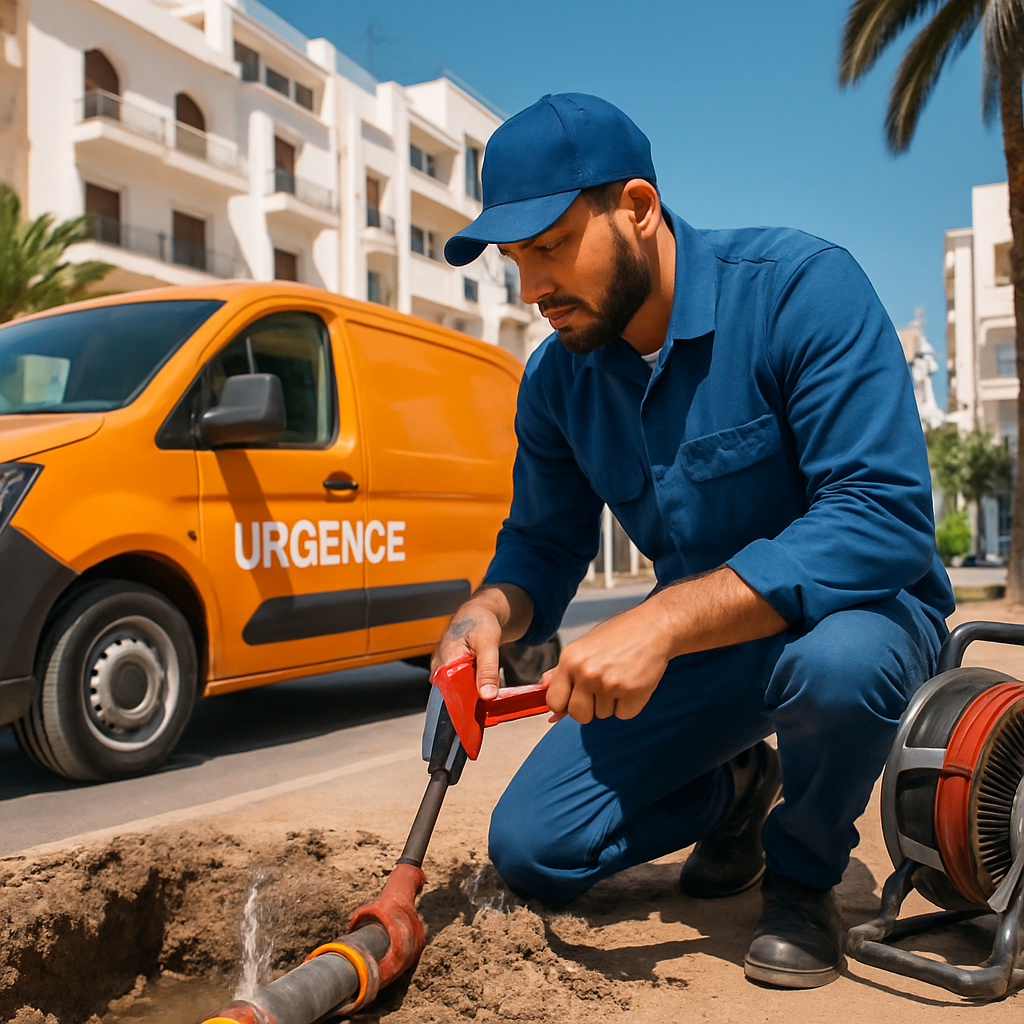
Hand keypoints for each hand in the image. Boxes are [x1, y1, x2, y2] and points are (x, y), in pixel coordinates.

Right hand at [432, 608, 503, 698]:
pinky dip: (472, 685)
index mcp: (444, 660)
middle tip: (487, 695)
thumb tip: (488, 695)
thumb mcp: (489, 644)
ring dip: (472, 692)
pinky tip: (481, 680)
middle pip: (453, 694)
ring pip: (458, 690)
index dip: (466, 703)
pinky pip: (460, 685)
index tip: (480, 707)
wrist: (478, 612)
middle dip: (471, 699)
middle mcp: (439, 667)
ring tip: (485, 684)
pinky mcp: (449, 670)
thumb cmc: (481, 622)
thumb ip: (487, 670)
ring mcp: (443, 669)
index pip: (449, 693)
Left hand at [542, 603, 672, 723]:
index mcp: (570, 660)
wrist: (653, 627)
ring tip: (620, 676)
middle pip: (578, 715)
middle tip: (601, 689)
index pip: (554, 701)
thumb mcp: (583, 647)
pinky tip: (633, 682)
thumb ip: (562, 674)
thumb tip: (546, 700)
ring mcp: (609, 684)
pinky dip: (629, 704)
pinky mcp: (632, 693)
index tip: (572, 702)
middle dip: (589, 709)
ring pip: (603, 715)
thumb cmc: (619, 635)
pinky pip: (624, 715)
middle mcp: (586, 672)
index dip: (563, 706)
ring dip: (612, 703)